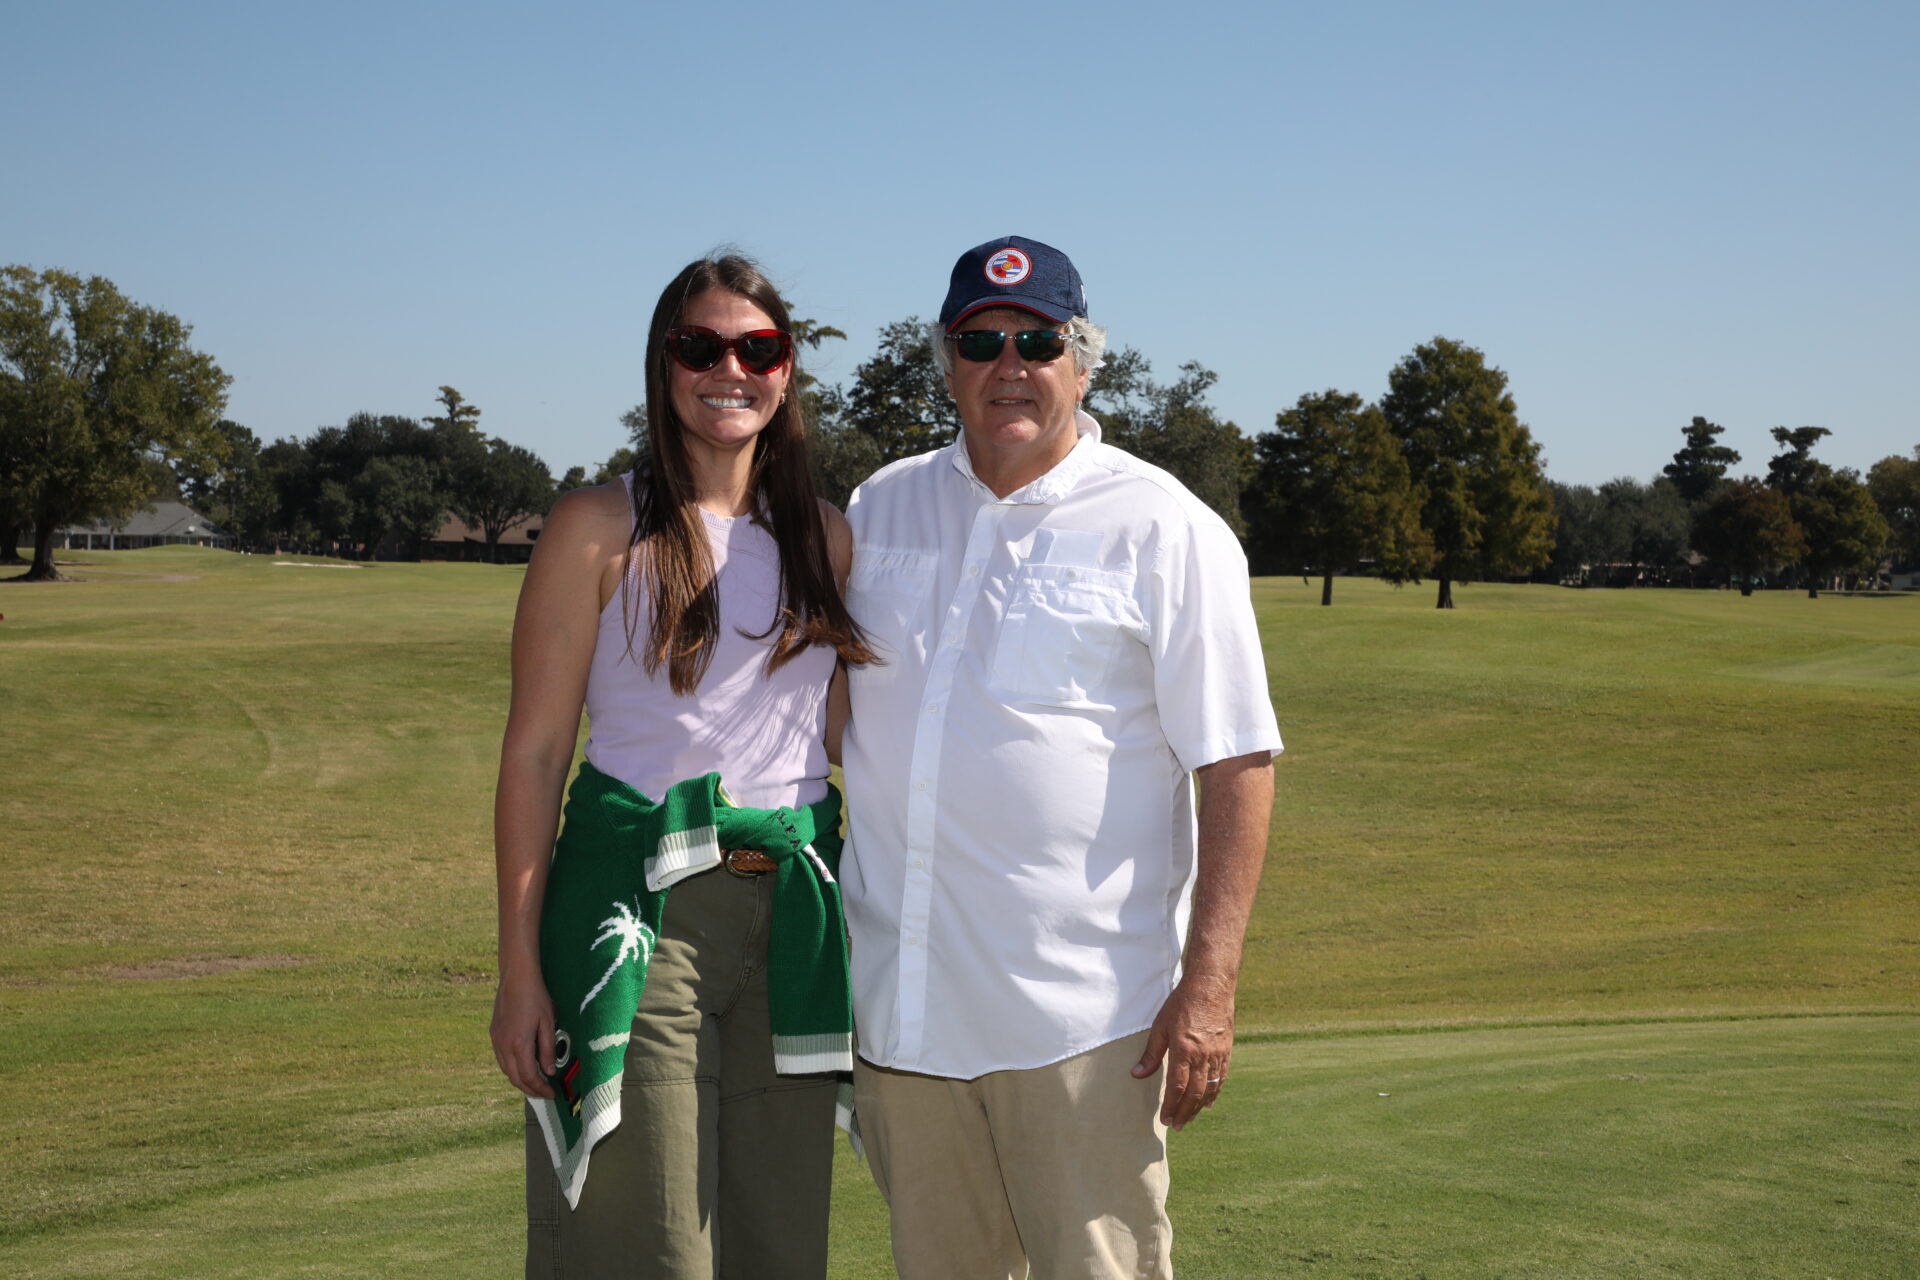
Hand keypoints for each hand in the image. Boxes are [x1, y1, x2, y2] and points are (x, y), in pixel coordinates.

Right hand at [490, 962, 557, 1098]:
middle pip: (515, 1078)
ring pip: (506, 1070)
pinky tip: (523, 1067)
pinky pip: (501, 1060)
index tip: (551, 1093)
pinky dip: (512, 1068)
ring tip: (535, 1083)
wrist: (516, 977)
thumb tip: (549, 1071)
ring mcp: (496, 1040)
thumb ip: (548, 1049)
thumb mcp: (548, 1023)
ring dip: (520, 1080)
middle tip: (544, 1094)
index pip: (529, 1076)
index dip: (540, 1088)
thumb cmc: (536, 997)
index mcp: (519, 1043)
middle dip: (530, 1089)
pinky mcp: (494, 1034)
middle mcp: (503, 1045)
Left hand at [1131, 972, 1235, 1129]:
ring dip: (1200, 1107)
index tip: (1165, 1119)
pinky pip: (1221, 1077)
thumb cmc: (1182, 1003)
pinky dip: (1215, 1093)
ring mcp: (1217, 1054)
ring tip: (1190, 1118)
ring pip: (1210, 1088)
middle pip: (1195, 1093)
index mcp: (1184, 1050)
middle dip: (1185, 1112)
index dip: (1171, 1106)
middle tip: (1178, 1126)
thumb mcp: (1160, 1026)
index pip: (1177, 1086)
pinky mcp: (1226, 1050)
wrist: (1211, 986)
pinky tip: (1209, 1103)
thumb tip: (1136, 1074)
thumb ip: (1150, 1053)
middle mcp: (1203, 1055)